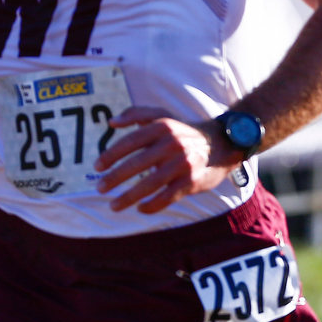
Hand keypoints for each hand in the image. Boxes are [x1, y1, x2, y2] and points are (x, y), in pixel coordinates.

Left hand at [94, 107, 238, 213]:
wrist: (224, 143)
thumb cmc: (186, 131)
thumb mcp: (164, 116)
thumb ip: (137, 114)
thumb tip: (112, 123)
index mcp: (163, 127)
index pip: (130, 142)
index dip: (110, 155)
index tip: (97, 167)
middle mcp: (173, 144)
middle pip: (136, 164)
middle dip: (115, 178)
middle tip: (100, 189)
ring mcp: (183, 163)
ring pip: (150, 184)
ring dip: (128, 197)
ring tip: (113, 205)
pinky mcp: (192, 181)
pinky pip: (167, 197)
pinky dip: (152, 205)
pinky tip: (141, 208)